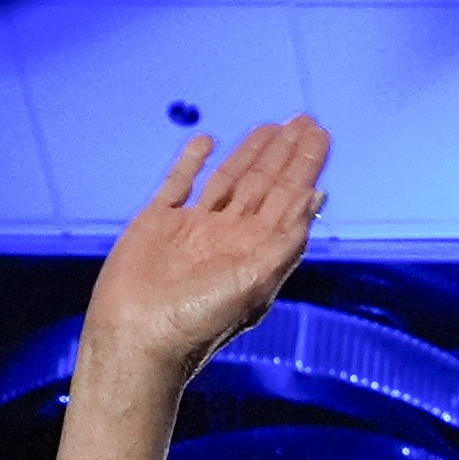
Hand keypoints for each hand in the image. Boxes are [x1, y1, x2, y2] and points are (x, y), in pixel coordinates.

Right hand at [75, 118, 329, 398]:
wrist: (138, 339)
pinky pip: (178, 184)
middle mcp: (229, 237)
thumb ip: (284, 239)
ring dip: (249, 153)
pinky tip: (207, 142)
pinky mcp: (156, 223)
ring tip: (270, 127)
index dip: (304, 165)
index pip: (288, 199)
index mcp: (256, 251)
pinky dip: (191, 162)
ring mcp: (193, 228)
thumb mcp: (254, 282)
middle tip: (305, 120)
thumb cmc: (197, 322)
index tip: (320, 135)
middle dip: (285, 153)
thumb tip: (315, 197)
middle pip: (264, 184)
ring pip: (228, 180)